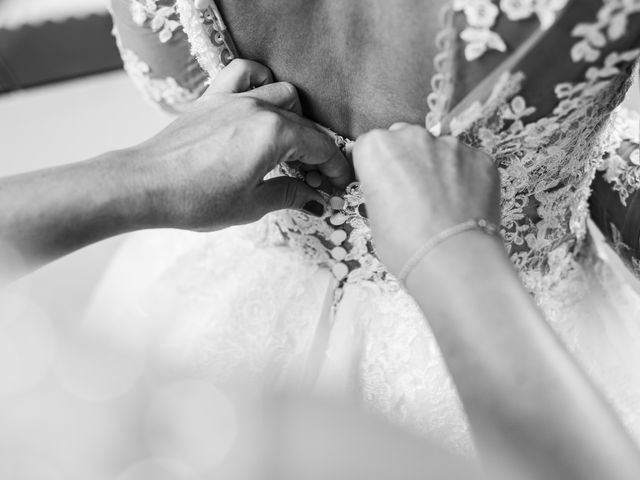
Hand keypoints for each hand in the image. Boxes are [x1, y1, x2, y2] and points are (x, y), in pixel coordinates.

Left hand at [129, 59, 350, 230]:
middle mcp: (258, 108)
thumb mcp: (251, 205)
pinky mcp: (213, 98)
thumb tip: (315, 197)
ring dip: (296, 119)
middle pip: (306, 123)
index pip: (321, 147)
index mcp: (274, 134)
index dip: (336, 168)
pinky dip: (260, 81)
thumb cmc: (194, 198)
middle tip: (316, 180)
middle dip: (318, 152)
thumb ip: (290, 194)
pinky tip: (261, 101)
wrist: (145, 186)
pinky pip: (245, 73)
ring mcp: (234, 98)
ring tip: (291, 147)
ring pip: (283, 93)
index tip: (340, 185)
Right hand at [352, 124, 500, 275]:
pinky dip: (465, 178)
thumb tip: (395, 189)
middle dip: (407, 160)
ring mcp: (450, 145)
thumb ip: (382, 188)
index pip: (370, 147)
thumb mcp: (374, 216)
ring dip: (438, 168)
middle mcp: (413, 137)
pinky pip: (468, 163)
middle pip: (405, 139)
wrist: (451, 259)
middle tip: (412, 194)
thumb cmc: (404, 244)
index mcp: (377, 148)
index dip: (375, 168)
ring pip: (439, 150)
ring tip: (442, 203)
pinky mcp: (480, 157)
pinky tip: (463, 205)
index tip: (381, 184)